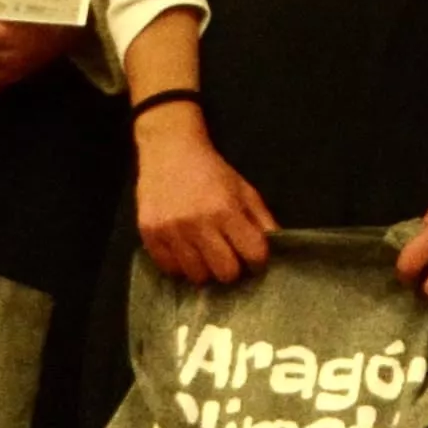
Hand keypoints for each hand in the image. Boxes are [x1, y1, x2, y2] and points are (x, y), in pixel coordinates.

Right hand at [132, 107, 272, 285]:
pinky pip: (170, 269)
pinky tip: (184, 249)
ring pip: (197, 276)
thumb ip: (263, 221)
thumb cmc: (212, 172)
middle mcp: (198, 224)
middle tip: (227, 256)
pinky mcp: (149, 235)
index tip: (252, 255)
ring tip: (204, 252)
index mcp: (226, 210)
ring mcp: (171, 231)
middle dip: (232, 268)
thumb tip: (278, 251)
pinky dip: (180, 265)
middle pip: (226, 273)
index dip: (258, 259)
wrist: (169, 150)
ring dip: (205, 269)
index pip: (254, 255)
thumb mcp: (244, 190)